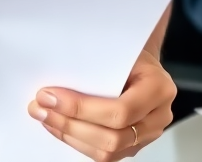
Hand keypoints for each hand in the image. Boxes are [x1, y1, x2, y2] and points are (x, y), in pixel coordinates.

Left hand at [28, 48, 176, 160]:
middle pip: (112, 138)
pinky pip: (105, 154)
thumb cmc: (130, 50)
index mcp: (159, 88)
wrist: (141, 57)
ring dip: (71, 136)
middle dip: (71, 125)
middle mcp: (158, 116)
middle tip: (42, 109)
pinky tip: (60, 126)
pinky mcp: (134, 144)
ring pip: (107, 152)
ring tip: (46, 118)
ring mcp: (148, 134)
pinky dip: (78, 141)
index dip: (82, 109)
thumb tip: (52, 89)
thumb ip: (94, 68)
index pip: (121, 111)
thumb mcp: (118, 50)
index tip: (51, 97)